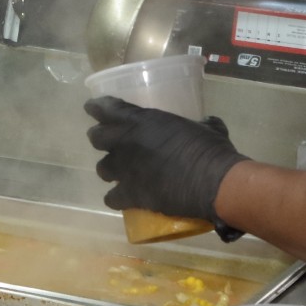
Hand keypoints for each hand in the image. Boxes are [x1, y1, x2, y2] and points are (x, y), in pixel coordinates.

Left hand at [85, 96, 247, 224]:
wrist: (213, 183)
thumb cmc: (211, 149)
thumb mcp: (207, 126)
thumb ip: (200, 122)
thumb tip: (207, 122)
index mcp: (141, 120)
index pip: (106, 108)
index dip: (96, 107)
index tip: (91, 107)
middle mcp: (126, 143)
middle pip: (96, 138)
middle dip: (100, 138)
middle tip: (108, 141)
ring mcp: (125, 170)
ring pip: (101, 169)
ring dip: (109, 169)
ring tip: (118, 172)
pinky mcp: (131, 195)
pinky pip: (111, 198)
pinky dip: (115, 198)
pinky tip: (121, 198)